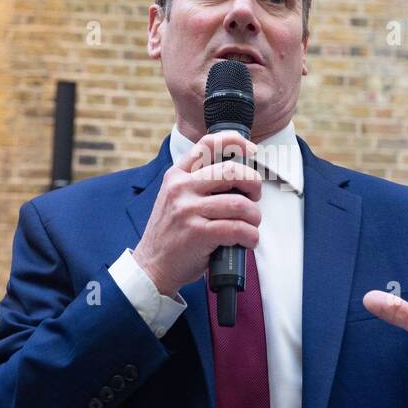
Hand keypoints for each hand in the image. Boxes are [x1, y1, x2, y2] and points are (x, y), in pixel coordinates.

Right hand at [133, 131, 262, 296]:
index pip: (208, 144)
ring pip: (240, 203)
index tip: (252, 150)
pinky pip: (238, 228)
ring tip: (251, 225)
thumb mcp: (175, 198)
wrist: (152, 266)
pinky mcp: (198, 233)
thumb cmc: (171, 233)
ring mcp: (188, 210)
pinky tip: (248, 240)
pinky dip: (251, 236)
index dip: (236, 142)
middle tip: (255, 198)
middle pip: (232, 171)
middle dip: (253, 184)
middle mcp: (181, 188)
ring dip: (254, 216)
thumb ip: (197, 183)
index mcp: (177, 175)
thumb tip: (238, 173)